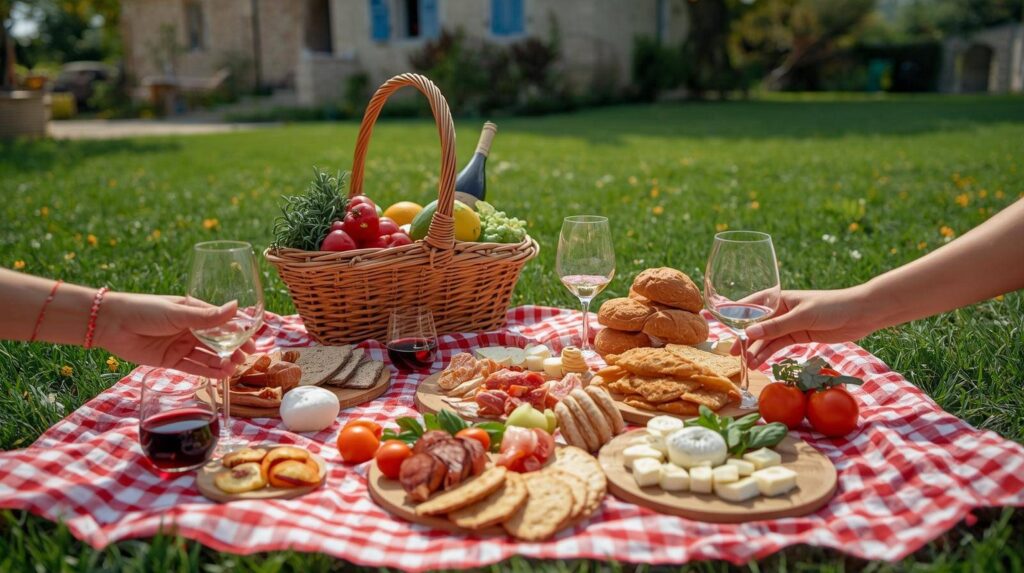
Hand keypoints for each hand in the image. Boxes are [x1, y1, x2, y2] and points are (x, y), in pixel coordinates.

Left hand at [95, 293, 256, 377]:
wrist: (112, 324)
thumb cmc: (146, 310)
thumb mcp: (179, 312)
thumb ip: (208, 317)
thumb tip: (237, 306)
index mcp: (194, 312)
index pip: (222, 322)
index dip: (238, 331)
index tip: (253, 338)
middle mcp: (191, 329)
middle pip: (218, 341)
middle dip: (233, 349)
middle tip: (247, 357)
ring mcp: (182, 345)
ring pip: (208, 356)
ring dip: (222, 361)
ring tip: (234, 367)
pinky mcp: (172, 361)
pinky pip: (194, 367)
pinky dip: (208, 371)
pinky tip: (221, 374)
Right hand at [735, 286, 879, 367]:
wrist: (861, 313)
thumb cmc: (832, 306)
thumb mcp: (802, 316)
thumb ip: (776, 326)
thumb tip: (749, 334)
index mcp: (779, 298)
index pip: (751, 306)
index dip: (735, 315)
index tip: (720, 325)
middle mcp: (781, 310)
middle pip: (757, 325)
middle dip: (744, 338)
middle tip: (731, 353)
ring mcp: (790, 324)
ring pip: (767, 338)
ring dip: (756, 350)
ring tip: (746, 364)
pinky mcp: (799, 335)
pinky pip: (779, 345)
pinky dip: (769, 354)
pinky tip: (760, 363)